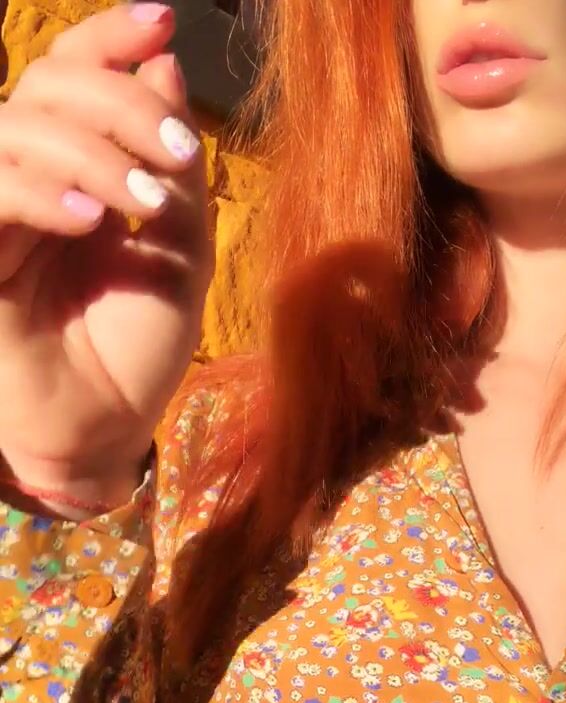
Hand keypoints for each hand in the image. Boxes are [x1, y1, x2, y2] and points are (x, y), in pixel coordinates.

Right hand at [0, 2, 212, 506]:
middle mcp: (31, 181)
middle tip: (176, 153)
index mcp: (78, 168)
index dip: (108, 38)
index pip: (72, 74)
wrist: (111, 430)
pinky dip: (41, 191)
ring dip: (89, 149)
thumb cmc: (141, 346)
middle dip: (117, 101)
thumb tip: (163, 62)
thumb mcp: (180, 248)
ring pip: (14, 128)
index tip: (162, 20)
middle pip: (46, 85)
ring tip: (144, 204)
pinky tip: (94, 218)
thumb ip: (170, 165)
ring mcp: (0, 218)